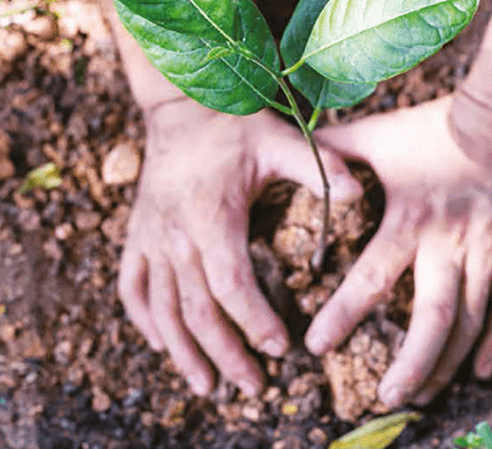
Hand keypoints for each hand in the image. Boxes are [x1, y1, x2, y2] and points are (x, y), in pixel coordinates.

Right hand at [118, 98, 360, 396]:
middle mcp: (173, 233)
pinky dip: (144, 321)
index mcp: (211, 215)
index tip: (281, 348)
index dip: (254, 321)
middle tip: (254, 387)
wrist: (181, 104)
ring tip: (207, 388)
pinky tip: (162, 345)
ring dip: (182, 353)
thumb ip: (320, 168)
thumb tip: (360, 192)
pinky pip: (131, 288)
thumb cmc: (236, 125)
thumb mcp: (282, 140)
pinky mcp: (136, 236)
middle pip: (196, 310)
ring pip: (161, 309)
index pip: (230, 284)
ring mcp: (149, 237)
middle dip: (225, 354)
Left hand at [305, 95, 491, 406]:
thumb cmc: (433, 128)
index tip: (316, 347)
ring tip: (423, 395)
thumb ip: (334, 152)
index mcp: (410, 219)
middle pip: (434, 319)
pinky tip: (480, 372)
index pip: (371, 278)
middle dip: (411, 365)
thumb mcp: (378, 135)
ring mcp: (488, 251)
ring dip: (447, 364)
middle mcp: (450, 243)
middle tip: (385, 397)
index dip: (342, 315)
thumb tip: (291, 154)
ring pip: (472, 323)